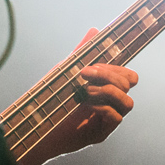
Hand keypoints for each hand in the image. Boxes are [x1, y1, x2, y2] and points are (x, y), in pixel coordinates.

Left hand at [20, 28, 138, 164]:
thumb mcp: (67, 71)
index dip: (117, 68)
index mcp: (106, 89)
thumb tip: (95, 30)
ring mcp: (107, 120)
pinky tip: (85, 104)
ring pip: (128, 103)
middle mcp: (111, 104)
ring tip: (84, 90)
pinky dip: (101, 107)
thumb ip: (82, 53)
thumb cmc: (52, 98)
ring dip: (107, 91)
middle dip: (108, 75)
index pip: (129, 76)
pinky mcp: (101, 134)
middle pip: (129, 85)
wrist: (35, 126)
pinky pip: (116, 118)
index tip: (92, 65)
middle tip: (83, 74)